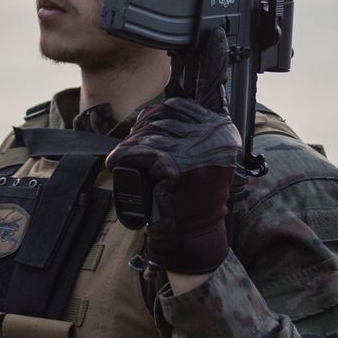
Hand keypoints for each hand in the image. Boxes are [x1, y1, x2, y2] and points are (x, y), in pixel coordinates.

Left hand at [106, 96, 240, 272]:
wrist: (193, 232)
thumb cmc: (194, 195)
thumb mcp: (204, 156)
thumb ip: (194, 129)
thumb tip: (161, 108)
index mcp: (222, 130)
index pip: (181, 106)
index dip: (156, 114)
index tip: (142, 125)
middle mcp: (214, 136)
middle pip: (163, 117)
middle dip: (141, 127)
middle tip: (130, 143)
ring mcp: (198, 149)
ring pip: (150, 133)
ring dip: (130, 143)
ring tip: (122, 155)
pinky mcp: (178, 164)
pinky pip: (142, 152)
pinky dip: (123, 156)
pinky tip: (115, 163)